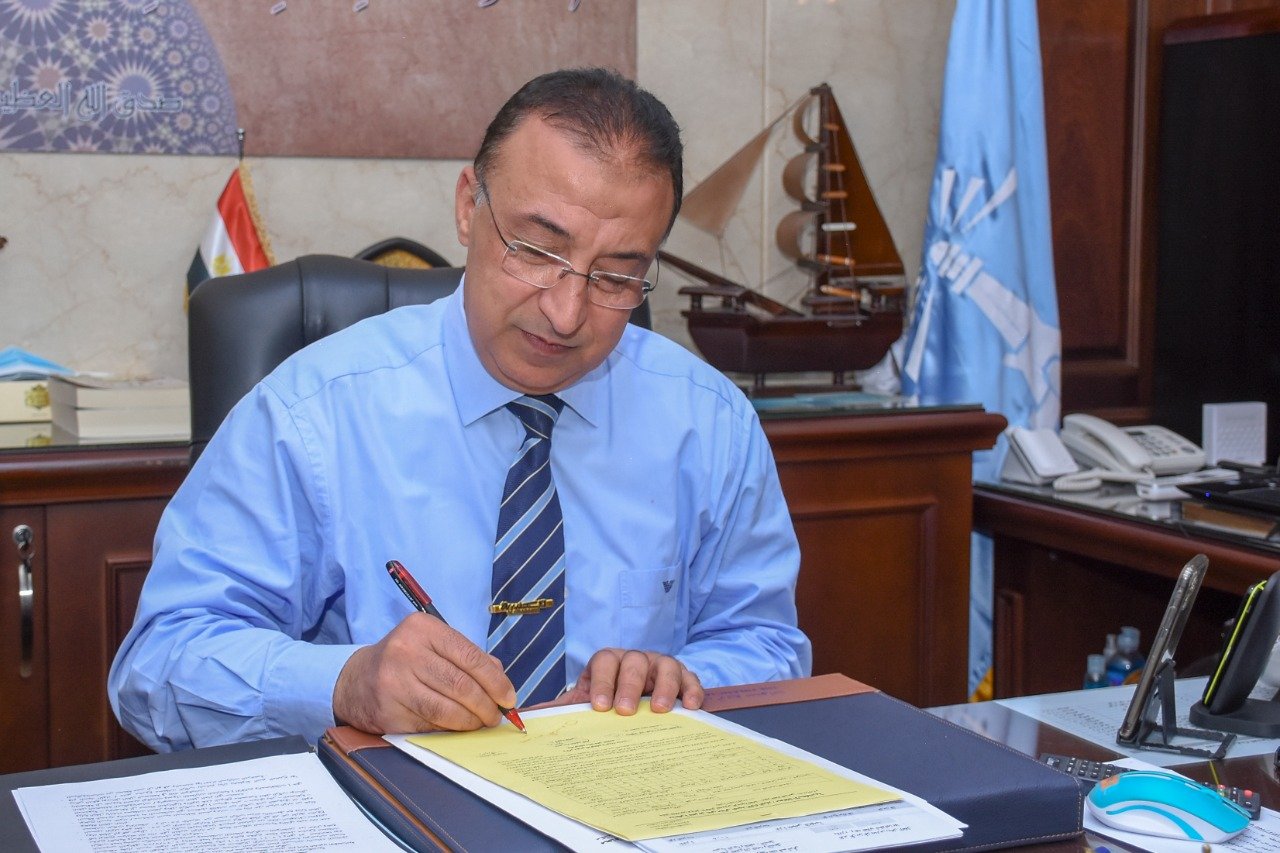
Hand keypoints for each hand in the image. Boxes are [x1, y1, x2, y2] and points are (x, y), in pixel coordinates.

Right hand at [332, 613, 516, 734]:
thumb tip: (501, 682)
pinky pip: (429, 725)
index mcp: (423, 629)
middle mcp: (406, 652)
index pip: (470, 656)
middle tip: (496, 716)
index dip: (495, 681)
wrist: (356, 679)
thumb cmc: (405, 660)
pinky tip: (457, 728)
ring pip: (447, 709)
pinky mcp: (388, 711)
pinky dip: (450, 729)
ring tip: (480, 723)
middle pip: (461, 685)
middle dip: (486, 705)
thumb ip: (468, 657)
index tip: (508, 698)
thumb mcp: (433, 645)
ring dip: (471, 721)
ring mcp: (394, 682)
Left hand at [555, 648, 702, 715]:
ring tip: (660, 710)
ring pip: (665, 665)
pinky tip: (691, 706)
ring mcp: (661, 666)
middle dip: (629, 685)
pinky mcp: (684, 678)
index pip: (603, 661)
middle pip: (633, 662)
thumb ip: (558, 710)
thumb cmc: (609, 702)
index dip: (601, 680)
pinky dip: (692, 689)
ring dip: (663, 686)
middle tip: (625, 710)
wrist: (639, 702)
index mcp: (608, 663)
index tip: (599, 706)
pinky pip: (691, 678)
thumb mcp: (584, 704)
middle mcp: (635, 659)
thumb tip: (522, 718)